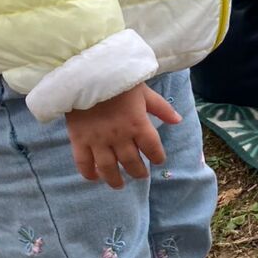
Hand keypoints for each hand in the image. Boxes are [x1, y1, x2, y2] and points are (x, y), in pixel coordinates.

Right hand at [66, 83, 180, 188]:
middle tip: (141, 175)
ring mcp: (98, 140)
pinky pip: (83, 162)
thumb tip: (178, 121)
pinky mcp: (79, 140)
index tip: (158, 161)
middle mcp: (120, 136)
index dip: (157, 157)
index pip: (152, 148)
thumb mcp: (144, 92)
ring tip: (119, 185)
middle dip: (138, 172)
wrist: (87, 73)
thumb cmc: (118, 81)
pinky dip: (88, 173)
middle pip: (131, 161)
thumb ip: (161, 108)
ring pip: (108, 167)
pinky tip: (94, 177)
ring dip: (114, 179)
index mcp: (138, 124)